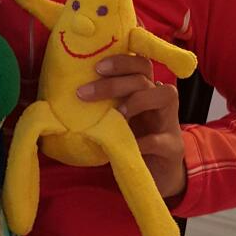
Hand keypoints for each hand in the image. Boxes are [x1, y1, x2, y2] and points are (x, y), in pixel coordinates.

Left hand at [77, 54, 186, 202]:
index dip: (120, 62)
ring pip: (164, 96)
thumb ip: (100, 106)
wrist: (154, 174)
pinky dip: (143, 141)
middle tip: (84, 93)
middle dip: (114, 82)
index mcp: (145, 90)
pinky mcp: (173, 146)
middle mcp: (160, 99)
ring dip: (137, 101)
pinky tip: (126, 145)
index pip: (139, 63)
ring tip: (116, 115)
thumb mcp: (114, 120)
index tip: (96, 67)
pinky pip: (161, 139)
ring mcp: (170, 122)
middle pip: (144, 77)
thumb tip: (62, 97)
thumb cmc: (130, 141)